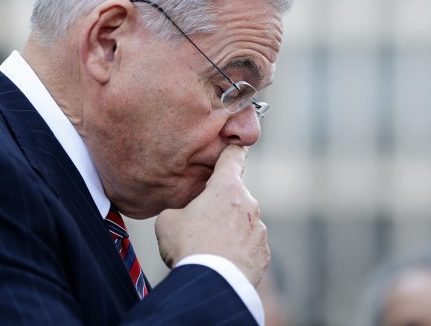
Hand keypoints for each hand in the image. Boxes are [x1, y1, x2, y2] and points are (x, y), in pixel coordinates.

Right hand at [155, 145, 268, 286]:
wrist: (210, 284)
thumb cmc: (187, 246)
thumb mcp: (167, 221)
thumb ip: (178, 210)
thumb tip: (182, 217)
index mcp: (225, 188)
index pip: (232, 159)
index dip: (233, 151)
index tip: (238, 145)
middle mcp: (248, 204)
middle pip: (235, 197)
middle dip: (221, 207)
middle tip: (201, 225)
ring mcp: (259, 229)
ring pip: (243, 223)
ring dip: (230, 231)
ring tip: (209, 250)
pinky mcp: (263, 253)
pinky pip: (249, 247)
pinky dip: (238, 252)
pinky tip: (222, 263)